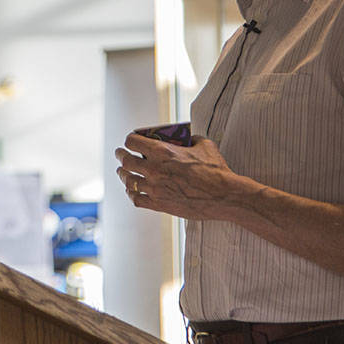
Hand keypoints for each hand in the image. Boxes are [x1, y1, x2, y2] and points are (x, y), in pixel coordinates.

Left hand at [114, 133, 240, 217]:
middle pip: (126, 161)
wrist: (223, 196)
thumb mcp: (204, 145)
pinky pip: (136, 199)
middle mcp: (154, 170)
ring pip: (129, 181)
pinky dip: (131, 194)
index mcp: (163, 152)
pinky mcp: (159, 204)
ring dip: (123, 175)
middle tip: (120, 154)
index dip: (129, 139)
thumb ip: (191, 139)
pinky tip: (131, 191)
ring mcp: (155, 188)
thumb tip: (187, 138)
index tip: (130, 141)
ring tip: (122, 172)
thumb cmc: (216, 170)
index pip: (133, 142)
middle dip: (121, 155)